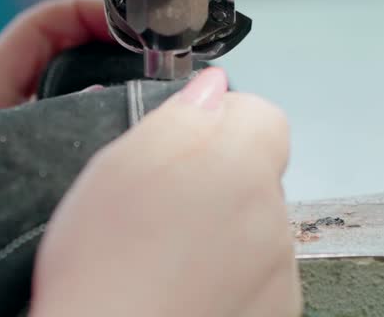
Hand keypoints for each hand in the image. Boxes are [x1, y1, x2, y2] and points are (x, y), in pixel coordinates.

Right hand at [29, 67, 301, 316]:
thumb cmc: (104, 276)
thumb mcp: (117, 167)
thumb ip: (178, 115)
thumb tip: (212, 88)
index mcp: (241, 163)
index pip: (261, 114)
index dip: (218, 124)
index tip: (182, 145)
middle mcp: (273, 214)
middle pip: (255, 173)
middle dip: (215, 181)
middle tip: (159, 210)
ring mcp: (279, 269)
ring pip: (255, 228)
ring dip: (221, 234)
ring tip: (162, 258)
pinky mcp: (276, 309)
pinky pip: (257, 278)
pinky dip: (227, 280)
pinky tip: (181, 290)